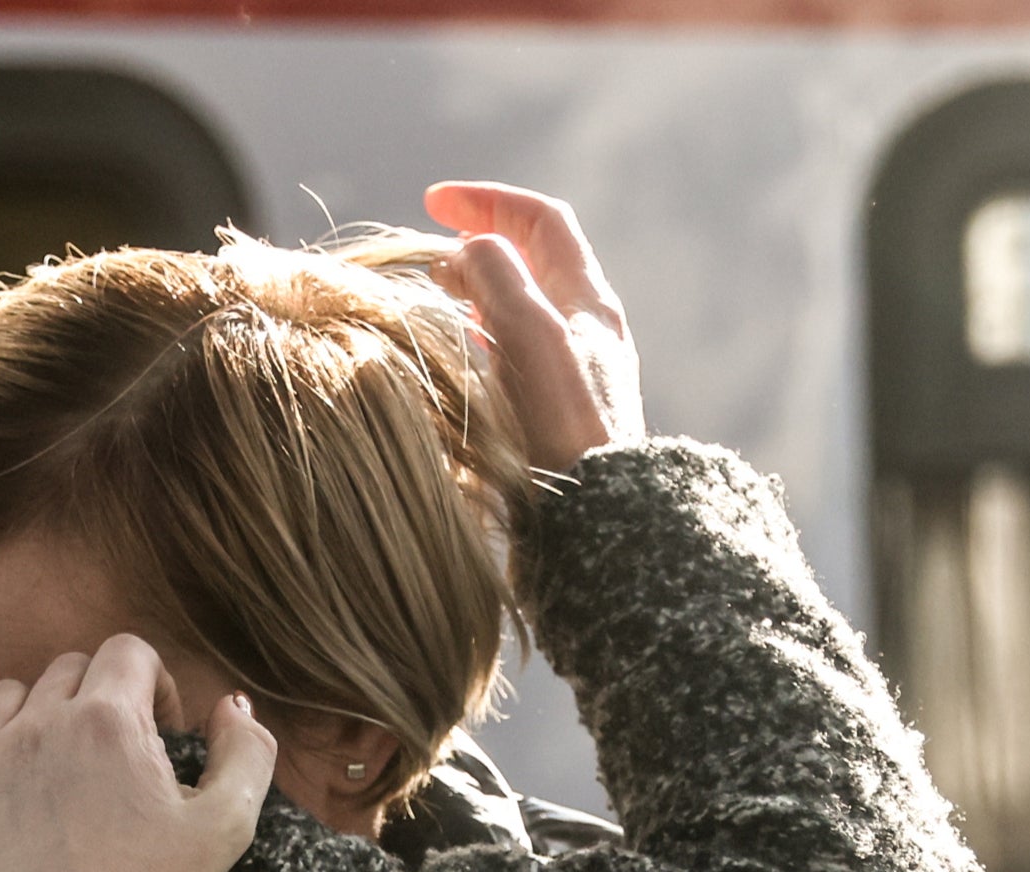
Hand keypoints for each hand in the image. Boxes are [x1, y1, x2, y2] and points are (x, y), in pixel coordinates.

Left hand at [0, 634, 276, 871]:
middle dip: (98, 700)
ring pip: (9, 696)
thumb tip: (231, 705)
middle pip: (69, 670)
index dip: (152, 682)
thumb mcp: (227, 827)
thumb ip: (247, 753)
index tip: (158, 729)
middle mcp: (38, 722)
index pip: (128, 652)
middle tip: (112, 760)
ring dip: (38, 716)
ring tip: (57, 770)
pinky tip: (6, 782)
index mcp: (108, 720)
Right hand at [424, 181, 643, 473]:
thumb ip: (497, 276)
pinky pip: (517, 352)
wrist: (598, 513)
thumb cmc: (563, 424)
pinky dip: (482, 337)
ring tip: (438, 298)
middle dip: (479, 246)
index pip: (540, 219)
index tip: (434, 202)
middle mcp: (586, 328)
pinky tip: (460, 356)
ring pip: (522, 308)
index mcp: (586, 299)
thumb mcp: (528, 333)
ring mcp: (575, 370)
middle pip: (532, 261)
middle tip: (431, 258)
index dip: (487, 201)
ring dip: (477, 292)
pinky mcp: (558, 411)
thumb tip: (469, 248)